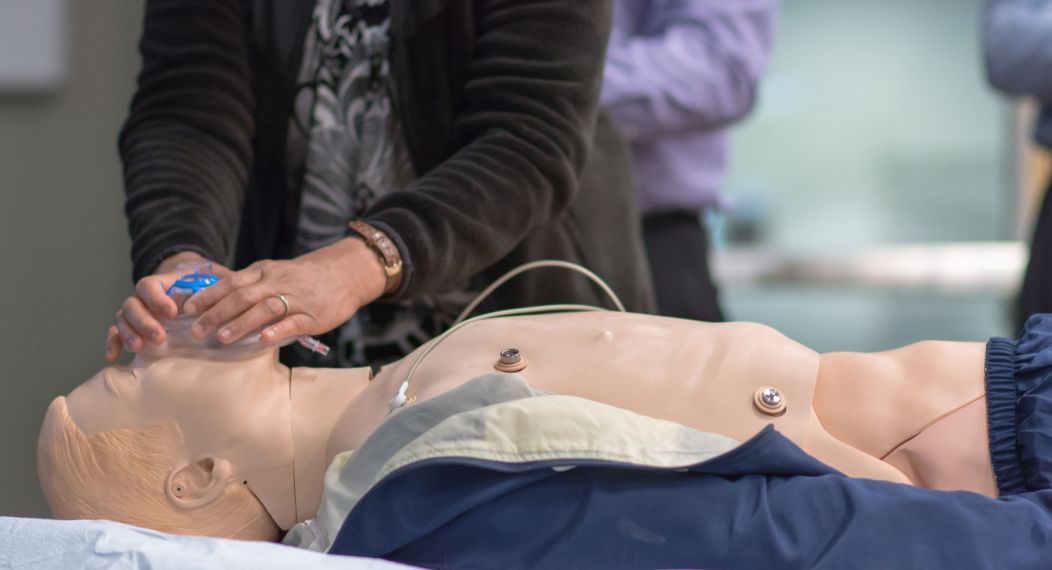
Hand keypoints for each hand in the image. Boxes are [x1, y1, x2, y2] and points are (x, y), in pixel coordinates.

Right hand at [105, 251, 229, 361]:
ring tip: (139, 348)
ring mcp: (138, 314)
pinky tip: (113, 357)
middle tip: (159, 337)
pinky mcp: (134, 329)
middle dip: (144, 321)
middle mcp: (145, 298)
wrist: (196, 295)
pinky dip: (112, 344)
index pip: (149, 285)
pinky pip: (116, 333)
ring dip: (129, 333)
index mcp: (163, 284)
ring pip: (122, 319)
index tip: (172, 312)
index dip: (157, 298)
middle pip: (132, 304)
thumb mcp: (216, 282)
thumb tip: (235, 288)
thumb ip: (222, 284)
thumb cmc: (208, 288)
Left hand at [183, 237, 386, 345]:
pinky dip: (277, 330)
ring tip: (222, 338)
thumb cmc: (306, 276)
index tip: (188, 309)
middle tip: (197, 329)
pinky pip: (293, 322)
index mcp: (265, 271)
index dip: (208, 295)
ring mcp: (296, 299)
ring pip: (264, 308)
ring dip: (241, 323)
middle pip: (242, 296)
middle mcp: (277, 282)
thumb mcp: (276, 271)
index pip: (231, 282)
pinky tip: (263, 339)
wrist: (346, 272)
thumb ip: (251, 283)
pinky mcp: (313, 315)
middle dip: (216, 313)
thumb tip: (216, 295)